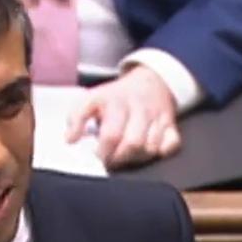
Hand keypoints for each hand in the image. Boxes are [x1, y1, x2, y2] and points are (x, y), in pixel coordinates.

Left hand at [66, 66, 180, 167]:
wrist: (149, 82)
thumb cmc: (115, 98)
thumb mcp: (91, 99)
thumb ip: (76, 117)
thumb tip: (70, 140)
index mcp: (115, 101)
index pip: (111, 134)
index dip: (103, 152)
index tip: (97, 155)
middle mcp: (138, 107)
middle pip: (132, 143)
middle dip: (119, 158)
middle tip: (111, 159)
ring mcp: (156, 115)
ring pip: (150, 147)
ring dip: (136, 157)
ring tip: (126, 154)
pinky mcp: (171, 124)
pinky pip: (170, 145)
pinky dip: (160, 152)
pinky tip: (147, 149)